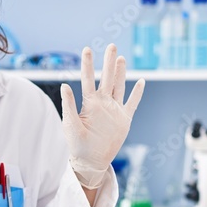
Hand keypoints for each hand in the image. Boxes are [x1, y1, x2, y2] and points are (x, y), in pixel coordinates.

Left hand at [60, 44, 144, 188]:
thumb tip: (65, 85)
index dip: (88, 64)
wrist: (91, 160)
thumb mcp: (70, 124)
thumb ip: (69, 105)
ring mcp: (114, 110)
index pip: (88, 79)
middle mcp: (103, 103)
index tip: (87, 49)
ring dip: (121, 73)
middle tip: (111, 45)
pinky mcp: (124, 119)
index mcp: (89, 103)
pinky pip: (133, 104)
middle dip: (109, 62)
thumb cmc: (77, 144)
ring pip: (119, 87)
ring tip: (122, 58)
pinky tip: (141, 82)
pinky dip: (137, 93)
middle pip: (107, 78)